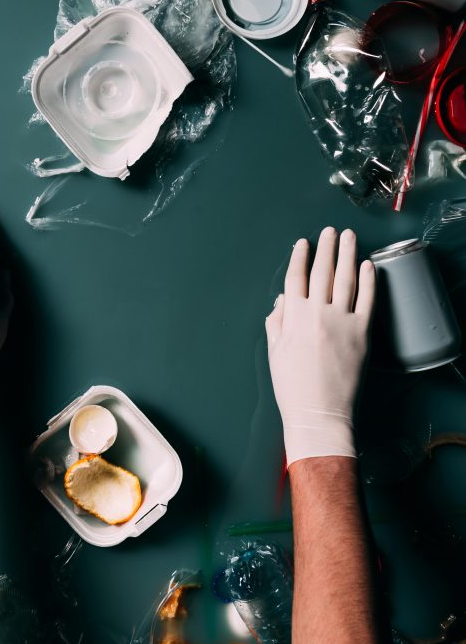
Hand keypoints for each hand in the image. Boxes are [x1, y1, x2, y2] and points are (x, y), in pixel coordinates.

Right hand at [265, 227, 374, 466]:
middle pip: (322, 272)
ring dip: (347, 255)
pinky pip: (367, 300)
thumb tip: (282, 299)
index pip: (295, 278)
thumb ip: (277, 321)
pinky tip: (368, 266)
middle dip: (326, 248)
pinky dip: (368, 281)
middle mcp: (318, 313)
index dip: (299, 258)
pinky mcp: (362, 332)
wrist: (319, 411)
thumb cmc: (293, 386)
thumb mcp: (275, 351)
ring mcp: (342, 321)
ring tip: (349, 238)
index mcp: (293, 317)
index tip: (303, 243)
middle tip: (330, 231)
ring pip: (345, 279)